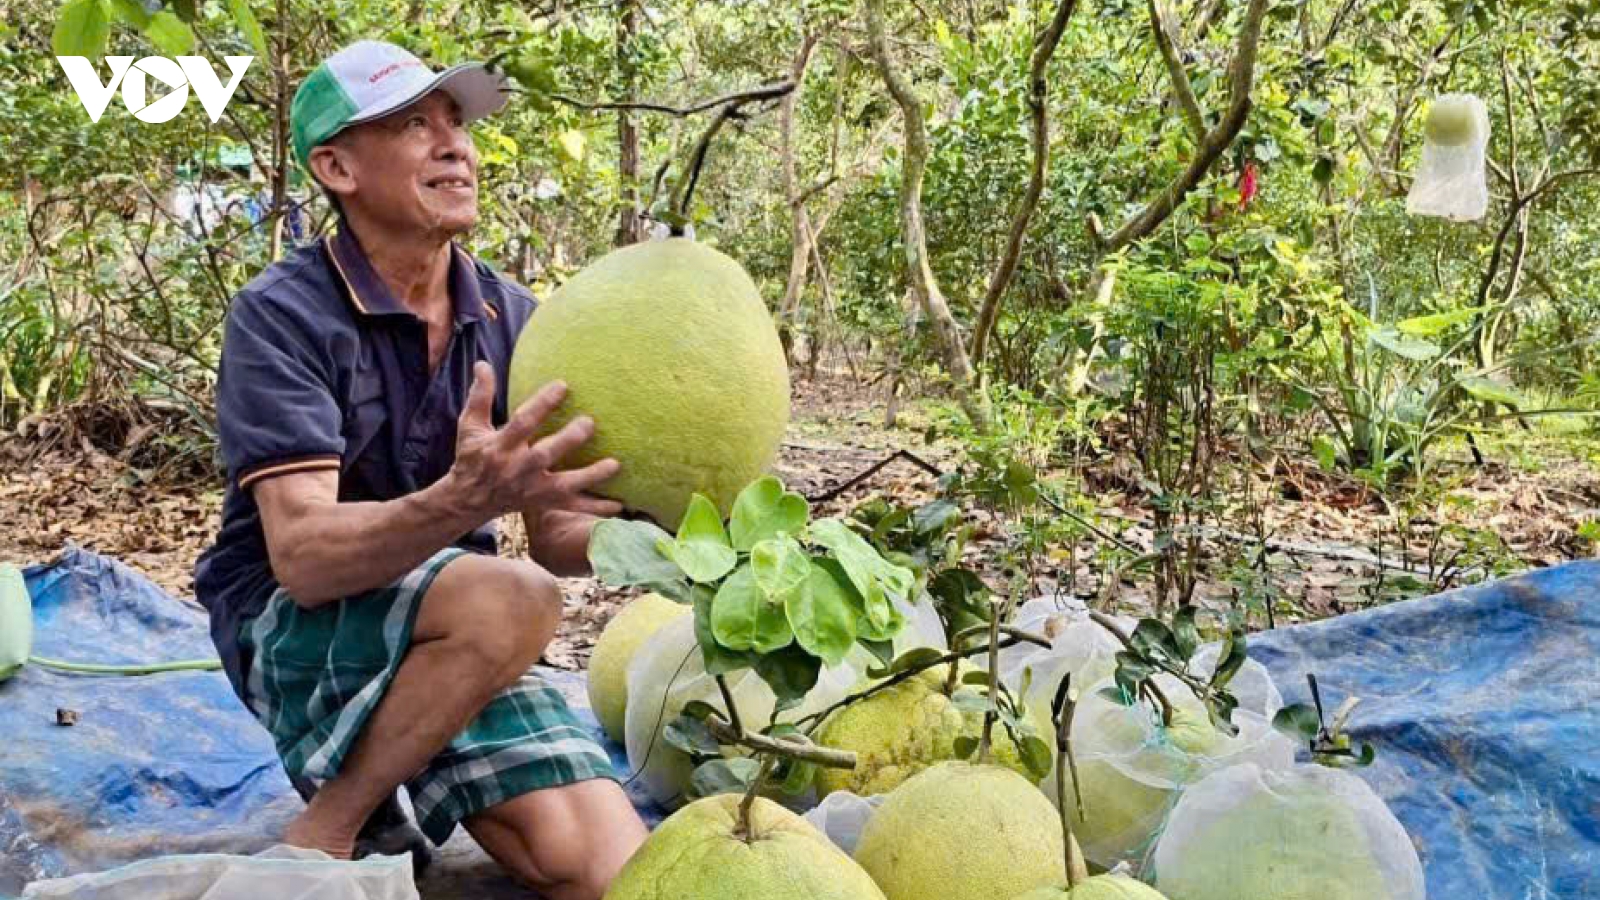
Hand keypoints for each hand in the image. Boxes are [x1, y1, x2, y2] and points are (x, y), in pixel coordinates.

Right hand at [449, 361, 619, 520]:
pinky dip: (596, 508)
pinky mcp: (544, 503)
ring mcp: (533, 489)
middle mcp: (517, 469)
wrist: (469, 500)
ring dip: (590, 476)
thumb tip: (483, 364)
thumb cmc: (473, 457)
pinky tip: (620, 504)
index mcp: (500, 447)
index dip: (541, 404)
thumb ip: (480, 396)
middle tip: (590, 422)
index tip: (563, 385)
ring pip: (564, 484)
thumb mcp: (470, 426)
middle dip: (568, 440)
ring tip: (615, 464)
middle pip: (545, 455)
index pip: (522, 423)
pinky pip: (573, 507)